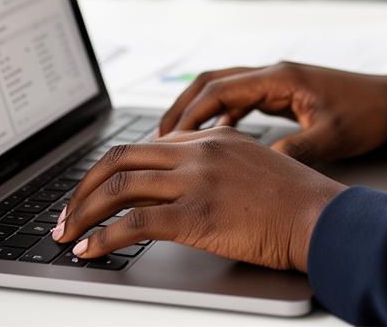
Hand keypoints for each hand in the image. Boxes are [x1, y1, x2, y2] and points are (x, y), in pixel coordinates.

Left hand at [51, 126, 344, 270]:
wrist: (320, 215)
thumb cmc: (294, 200)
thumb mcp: (252, 164)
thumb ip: (217, 163)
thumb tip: (185, 181)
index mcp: (211, 137)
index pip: (145, 144)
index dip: (112, 168)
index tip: (94, 191)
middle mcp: (198, 151)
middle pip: (120, 158)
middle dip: (83, 187)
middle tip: (66, 212)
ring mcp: (195, 180)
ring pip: (118, 186)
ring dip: (83, 213)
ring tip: (66, 234)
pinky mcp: (196, 213)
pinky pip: (133, 222)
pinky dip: (102, 237)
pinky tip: (89, 250)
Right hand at [158, 62, 386, 165]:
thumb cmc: (368, 115)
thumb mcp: (330, 138)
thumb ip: (294, 151)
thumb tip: (260, 168)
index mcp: (280, 77)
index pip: (220, 88)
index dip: (189, 112)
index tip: (166, 137)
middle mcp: (275, 73)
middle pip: (214, 82)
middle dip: (183, 107)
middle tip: (158, 137)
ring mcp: (279, 81)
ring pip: (226, 88)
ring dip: (201, 110)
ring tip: (178, 140)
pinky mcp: (285, 92)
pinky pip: (243, 98)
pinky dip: (223, 114)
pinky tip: (217, 136)